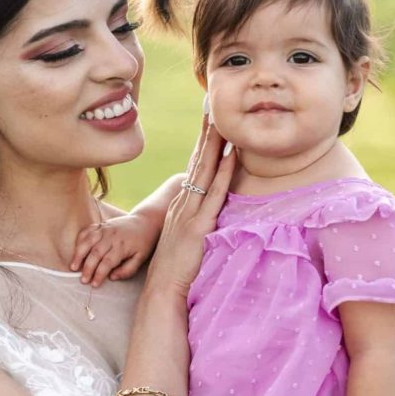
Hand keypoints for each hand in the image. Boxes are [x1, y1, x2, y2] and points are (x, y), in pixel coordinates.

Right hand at [71, 213, 156, 286]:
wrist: (145, 222)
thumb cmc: (143, 243)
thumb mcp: (140, 258)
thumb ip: (127, 270)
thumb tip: (112, 277)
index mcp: (122, 246)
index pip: (107, 263)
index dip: (99, 274)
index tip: (94, 284)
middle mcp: (111, 237)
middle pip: (95, 253)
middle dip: (87, 268)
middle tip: (83, 280)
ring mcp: (104, 229)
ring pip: (87, 241)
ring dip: (79, 254)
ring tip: (73, 267)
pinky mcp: (101, 225)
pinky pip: (86, 231)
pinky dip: (79, 241)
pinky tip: (76, 252)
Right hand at [145, 121, 235, 297]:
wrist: (163, 289)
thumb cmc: (175, 269)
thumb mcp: (184, 239)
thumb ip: (195, 224)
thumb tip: (208, 216)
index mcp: (181, 206)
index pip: (193, 168)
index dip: (201, 144)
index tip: (208, 121)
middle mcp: (183, 204)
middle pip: (197, 161)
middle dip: (205, 133)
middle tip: (212, 106)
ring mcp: (189, 213)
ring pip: (204, 172)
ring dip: (214, 145)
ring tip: (223, 120)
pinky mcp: (198, 226)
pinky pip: (214, 195)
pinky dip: (223, 174)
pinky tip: (230, 156)